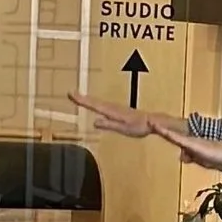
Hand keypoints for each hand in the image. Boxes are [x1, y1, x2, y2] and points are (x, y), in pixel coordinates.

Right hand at [69, 90, 185, 142]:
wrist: (152, 121)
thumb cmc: (139, 126)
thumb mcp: (123, 128)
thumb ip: (109, 124)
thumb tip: (94, 122)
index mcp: (111, 111)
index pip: (93, 105)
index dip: (82, 100)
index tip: (71, 94)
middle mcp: (111, 107)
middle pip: (93, 101)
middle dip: (81, 98)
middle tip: (70, 93)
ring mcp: (115, 108)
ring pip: (98, 102)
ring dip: (87, 99)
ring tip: (76, 97)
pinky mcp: (117, 110)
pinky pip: (102, 105)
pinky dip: (94, 103)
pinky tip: (93, 105)